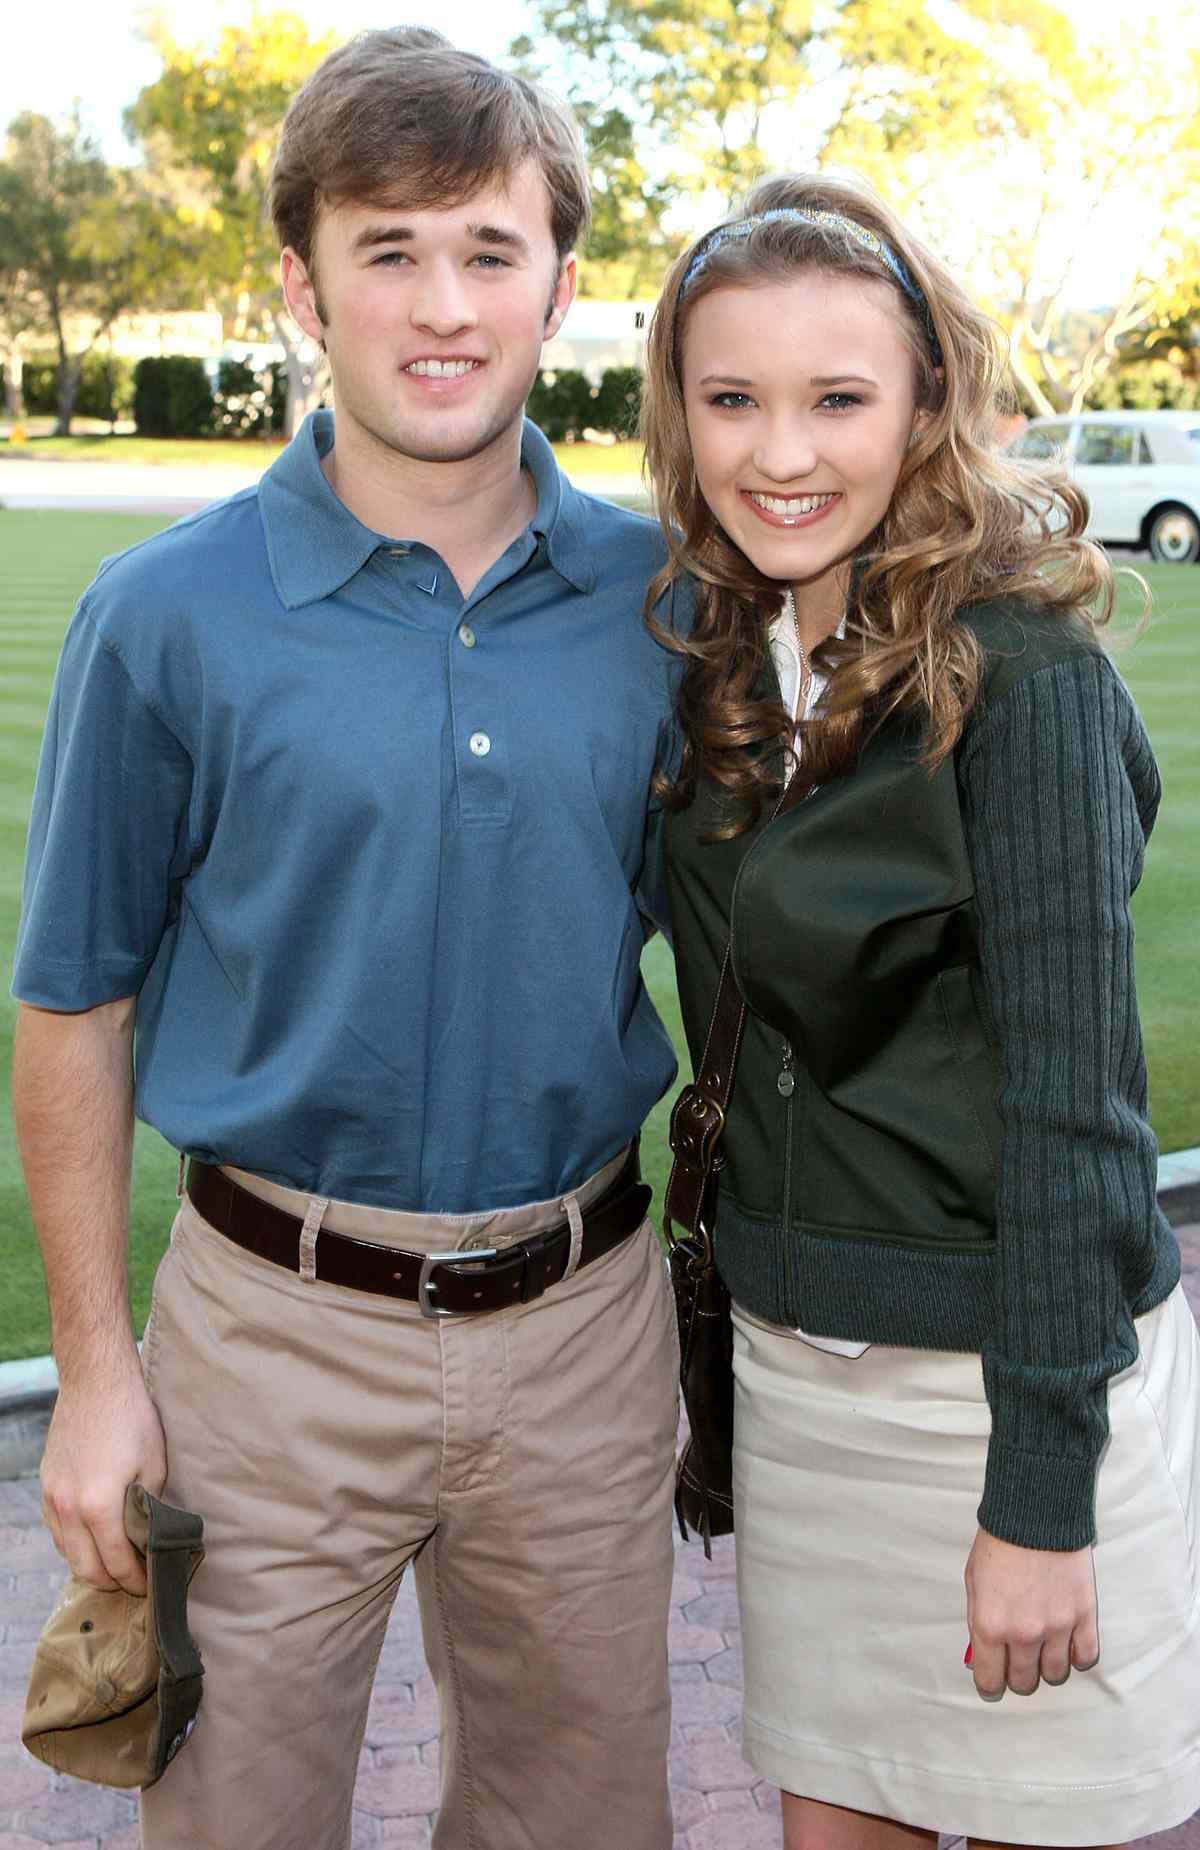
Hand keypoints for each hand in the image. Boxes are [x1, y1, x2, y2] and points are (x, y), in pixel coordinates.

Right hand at [40, 1363, 166, 1594]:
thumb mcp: (154, 1465)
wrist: (95, 1382)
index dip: (135, 1581)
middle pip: (86, 1569)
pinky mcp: (46, 1485)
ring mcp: (53, 1498)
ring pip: (67, 1552)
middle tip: (134, 1581)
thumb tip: (151, 1538)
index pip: (117, 1563)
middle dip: (112, 1582)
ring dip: (90, 1564)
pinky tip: (93, 1538)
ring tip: (116, 1563)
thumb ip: (149, 1508)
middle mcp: (69, 1508)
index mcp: (99, 1506)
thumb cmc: (131, 1419)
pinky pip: (57, 1530)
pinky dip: (74, 1543)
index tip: (149, 1586)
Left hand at [964, 1526, 1098, 1699]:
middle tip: (1018, 1663)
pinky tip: (1068, 1643)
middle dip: (1018, 1676)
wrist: (1034, 1514)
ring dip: (1047, 1667)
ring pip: (1055, 1674)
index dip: (990, 1685)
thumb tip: (985, 1655)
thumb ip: (980, 1623)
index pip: (990, 1681)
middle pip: (1024, 1681)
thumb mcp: (973, 1584)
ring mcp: (1057, 1628)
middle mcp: (1023, 1634)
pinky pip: (1085, 1657)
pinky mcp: (1084, 1616)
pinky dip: (1077, 1656)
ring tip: (1043, 1650)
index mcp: (990, 1627)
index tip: (993, 1682)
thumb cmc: (998, 1546)